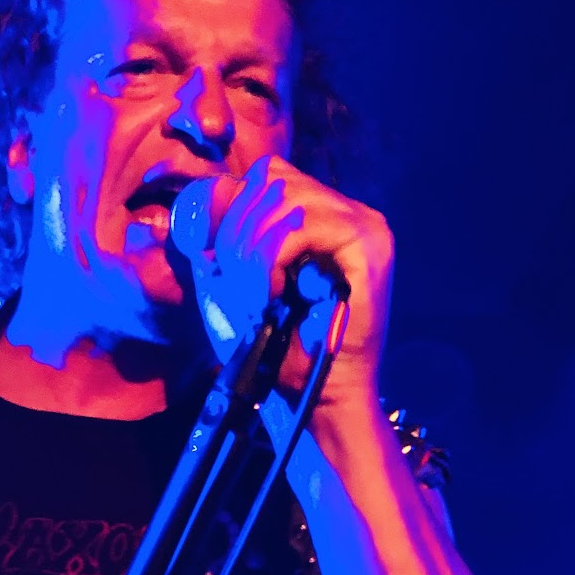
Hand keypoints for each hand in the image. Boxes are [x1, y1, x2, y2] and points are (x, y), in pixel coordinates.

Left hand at [173, 154, 393, 419]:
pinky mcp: (369, 246)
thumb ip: (224, 239)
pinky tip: (273, 294)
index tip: (220, 262)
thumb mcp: (236, 286)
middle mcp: (347, 213)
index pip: (270, 175)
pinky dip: (273, 258)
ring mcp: (363, 225)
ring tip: (258, 295)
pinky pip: (302, 225)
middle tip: (242, 286)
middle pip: (275, 180)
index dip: (234, 210)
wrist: (314, 398)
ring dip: (254, 249)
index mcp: (322, 217)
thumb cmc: (277, 351)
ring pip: (286, 198)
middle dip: (240, 232)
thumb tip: (205, 193)